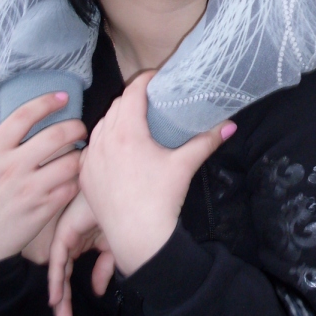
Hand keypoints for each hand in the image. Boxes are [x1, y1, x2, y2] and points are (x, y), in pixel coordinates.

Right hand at [0, 92, 85, 263]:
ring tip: (79, 155)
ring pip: (71, 161)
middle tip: (81, 129)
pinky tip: (74, 178)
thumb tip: (28, 119)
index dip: (47, 102)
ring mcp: (29, 189)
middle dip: (76, 127)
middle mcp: (12, 167)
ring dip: (80, 156)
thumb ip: (4, 143)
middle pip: (56, 135)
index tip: (62, 97)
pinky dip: (77, 180)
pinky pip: (72, 186)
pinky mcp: (43, 209)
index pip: (24, 116)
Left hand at [48, 192, 113, 315]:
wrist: (125, 190)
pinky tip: (56, 298)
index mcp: (86, 241)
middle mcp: (74, 241)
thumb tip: (97, 291)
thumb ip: (106, 268)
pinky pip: (58, 260)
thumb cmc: (125, 209)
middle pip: (65, 276)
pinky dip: (56, 280)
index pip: (78, 272)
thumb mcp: (117, 245)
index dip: (76, 295)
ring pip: (59, 272)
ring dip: (60, 297)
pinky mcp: (65, 233)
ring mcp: (68, 237)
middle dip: (65, 302)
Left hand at [80, 71, 236, 276]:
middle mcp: (104, 140)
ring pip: (101, 124)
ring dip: (116, 118)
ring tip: (135, 121)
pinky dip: (104, 140)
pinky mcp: (85, 175)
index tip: (157, 77)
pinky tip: (117, 147)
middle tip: (151, 100)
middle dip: (133, 98)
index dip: (146, 80)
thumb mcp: (185, 165)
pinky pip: (92, 146)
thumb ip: (207, 141)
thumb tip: (230, 126)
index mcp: (127, 132)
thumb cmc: (161, 199)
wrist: (138, 238)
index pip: (133, 92)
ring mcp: (91, 158)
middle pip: (117, 105)